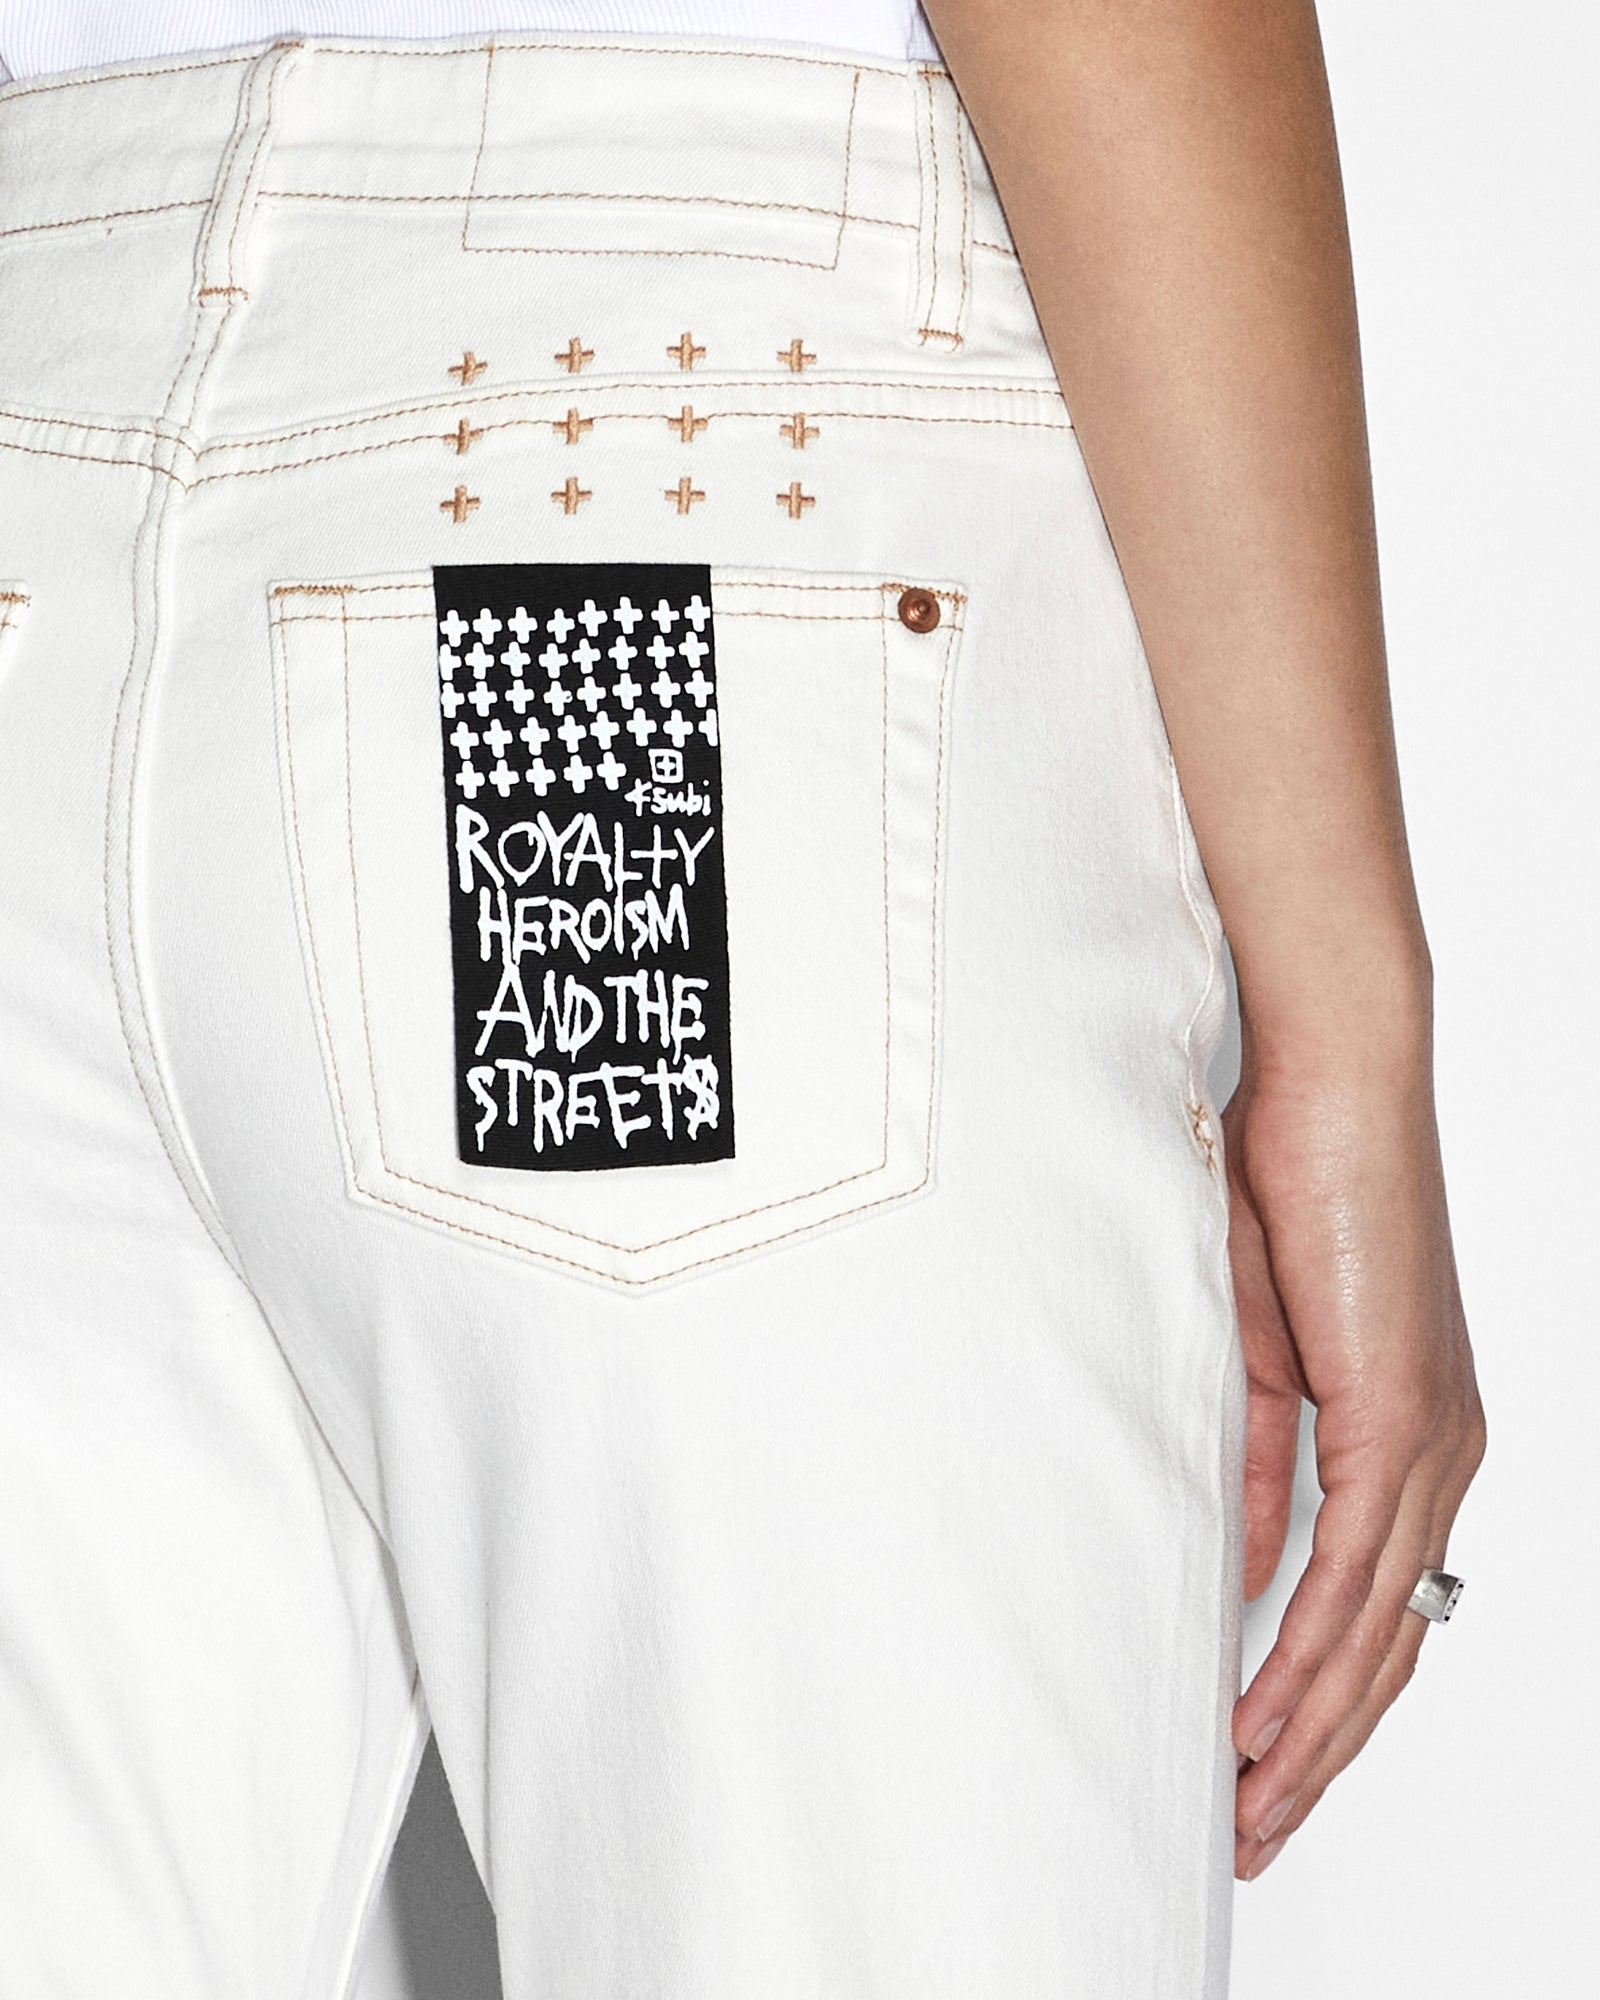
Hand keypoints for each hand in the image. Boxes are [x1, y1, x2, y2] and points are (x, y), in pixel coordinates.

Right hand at [1223, 1020, 1485, 1881]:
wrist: (1332, 1082)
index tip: (1265, 1765)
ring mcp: (1432, 1435)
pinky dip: (1311, 1645)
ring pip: (1382, 1626)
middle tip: (1256, 1826)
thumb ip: (1262, 1452)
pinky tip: (1270, 1709)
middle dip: (1321, 1751)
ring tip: (1253, 1802)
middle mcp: (1443, 1451)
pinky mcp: (1400, 1410)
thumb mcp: (1259, 1346)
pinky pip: (1359, 1561)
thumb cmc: (1291, 1185)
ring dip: (1312, 1726)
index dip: (1325, 1699)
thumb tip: (1246, 1551)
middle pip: (1391, 1644)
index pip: (1379, 1604)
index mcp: (1415, 1430)